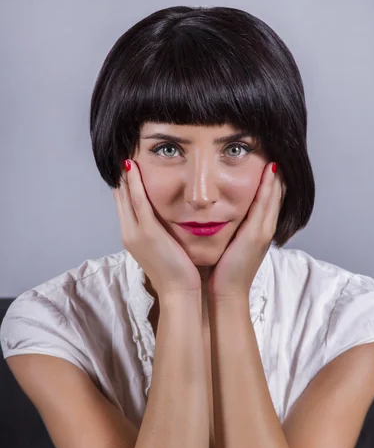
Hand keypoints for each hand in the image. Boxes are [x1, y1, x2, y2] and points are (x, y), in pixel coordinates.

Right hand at [113, 159, 201, 298]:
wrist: (178, 293)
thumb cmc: (177, 274)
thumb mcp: (165, 250)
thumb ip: (162, 235)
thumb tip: (167, 222)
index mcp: (133, 238)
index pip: (125, 207)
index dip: (124, 187)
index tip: (127, 168)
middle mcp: (129, 233)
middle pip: (120, 199)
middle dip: (121, 177)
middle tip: (123, 155)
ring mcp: (136, 233)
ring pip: (125, 197)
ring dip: (125, 176)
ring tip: (125, 155)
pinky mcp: (147, 232)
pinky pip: (138, 202)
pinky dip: (134, 184)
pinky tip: (133, 167)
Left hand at [207, 162, 286, 298]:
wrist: (226, 293)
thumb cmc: (222, 272)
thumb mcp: (229, 246)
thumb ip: (229, 230)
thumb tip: (218, 216)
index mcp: (257, 232)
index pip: (267, 201)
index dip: (270, 182)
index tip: (267, 162)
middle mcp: (264, 229)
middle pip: (275, 196)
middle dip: (276, 175)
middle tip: (276, 151)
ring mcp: (263, 232)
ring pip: (274, 197)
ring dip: (276, 177)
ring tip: (276, 155)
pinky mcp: (257, 235)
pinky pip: (266, 206)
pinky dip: (269, 188)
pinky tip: (269, 171)